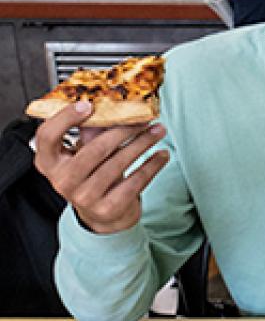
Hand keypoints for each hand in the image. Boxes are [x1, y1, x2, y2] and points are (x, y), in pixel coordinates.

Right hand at [31, 102, 168, 233]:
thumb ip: (90, 133)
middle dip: (124, 130)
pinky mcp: (108, 208)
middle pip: (95, 148)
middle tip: (144, 119)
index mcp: (49, 163)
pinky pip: (136, 180)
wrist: (103, 215)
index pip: (47, 136)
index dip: (65, 118)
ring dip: (143, 143)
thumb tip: (109, 106)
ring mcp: (84, 197)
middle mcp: (62, 180)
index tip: (88, 105)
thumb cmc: (92, 176)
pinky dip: (152, 164)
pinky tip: (162, 154)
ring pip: (119, 163)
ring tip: (158, 131)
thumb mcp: (83, 155)